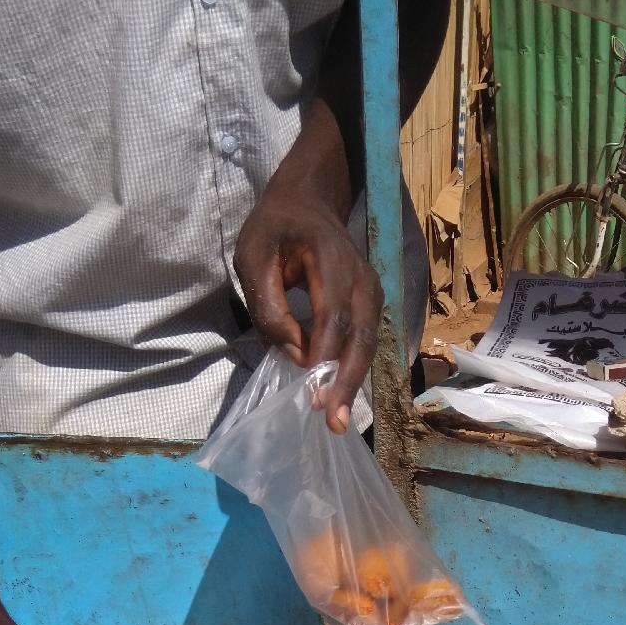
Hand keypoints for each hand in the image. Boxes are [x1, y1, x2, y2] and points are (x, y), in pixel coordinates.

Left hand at [234, 100, 382, 433]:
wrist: (309, 202)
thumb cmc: (275, 227)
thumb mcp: (253, 253)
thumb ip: (268, 301)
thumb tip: (290, 351)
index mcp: (331, 261)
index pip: (333, 317)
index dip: (324, 357)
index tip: (313, 393)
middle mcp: (362, 280)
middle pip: (360, 338)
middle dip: (346, 382)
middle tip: (334, 422)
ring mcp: (372, 292)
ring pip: (367, 344)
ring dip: (352, 383)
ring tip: (338, 420)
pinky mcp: (370, 305)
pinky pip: (364, 341)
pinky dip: (352, 370)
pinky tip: (338, 396)